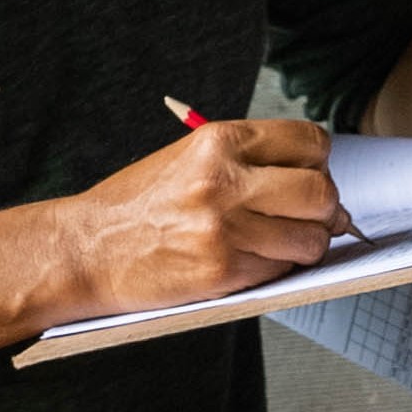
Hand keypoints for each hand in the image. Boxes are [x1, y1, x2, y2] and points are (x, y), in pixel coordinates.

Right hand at [56, 117, 343, 311]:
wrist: (86, 249)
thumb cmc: (139, 204)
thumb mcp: (191, 158)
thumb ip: (253, 162)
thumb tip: (321, 182)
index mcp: (218, 142)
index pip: (309, 141)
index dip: (318, 161)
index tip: (311, 174)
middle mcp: (224, 181)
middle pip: (320, 191)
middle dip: (324, 207)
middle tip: (308, 215)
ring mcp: (225, 229)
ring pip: (311, 237)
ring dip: (307, 243)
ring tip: (280, 241)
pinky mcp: (223, 270)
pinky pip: (282, 269)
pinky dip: (279, 267)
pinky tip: (253, 258)